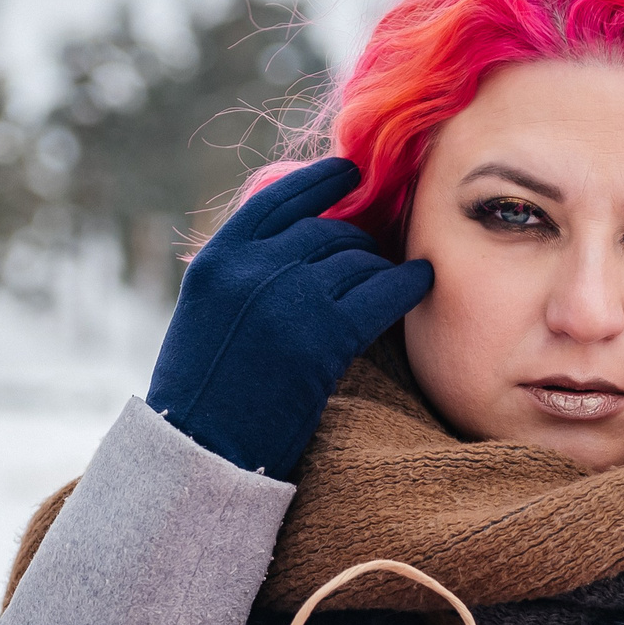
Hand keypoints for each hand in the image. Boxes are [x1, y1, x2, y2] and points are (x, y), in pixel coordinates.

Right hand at [146, 157, 433, 477]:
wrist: (201, 452)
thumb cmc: (203, 395)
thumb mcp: (206, 314)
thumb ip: (244, 273)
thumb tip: (300, 240)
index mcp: (218, 259)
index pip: (278, 198)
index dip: (320, 181)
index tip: (348, 172)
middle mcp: (254, 267)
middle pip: (328, 232)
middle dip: (356, 243)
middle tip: (374, 256)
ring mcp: (291, 298)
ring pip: (359, 260)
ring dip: (379, 269)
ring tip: (393, 278)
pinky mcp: (326, 336)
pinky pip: (384, 292)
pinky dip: (408, 283)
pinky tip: (422, 281)